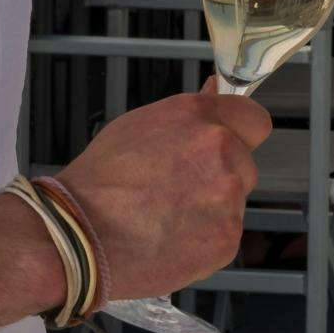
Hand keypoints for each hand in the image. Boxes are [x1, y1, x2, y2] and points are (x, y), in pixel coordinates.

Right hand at [48, 84, 271, 299]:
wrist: (79, 236)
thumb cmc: (99, 182)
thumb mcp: (139, 126)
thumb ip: (189, 114)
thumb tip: (215, 92)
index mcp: (199, 117)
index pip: (254, 119)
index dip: (241, 133)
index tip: (230, 144)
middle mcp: (221, 152)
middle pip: (245, 164)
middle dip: (221, 175)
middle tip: (179, 189)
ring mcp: (227, 198)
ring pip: (235, 202)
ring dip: (212, 209)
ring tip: (167, 217)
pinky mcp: (226, 239)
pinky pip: (226, 235)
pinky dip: (205, 240)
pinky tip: (170, 238)